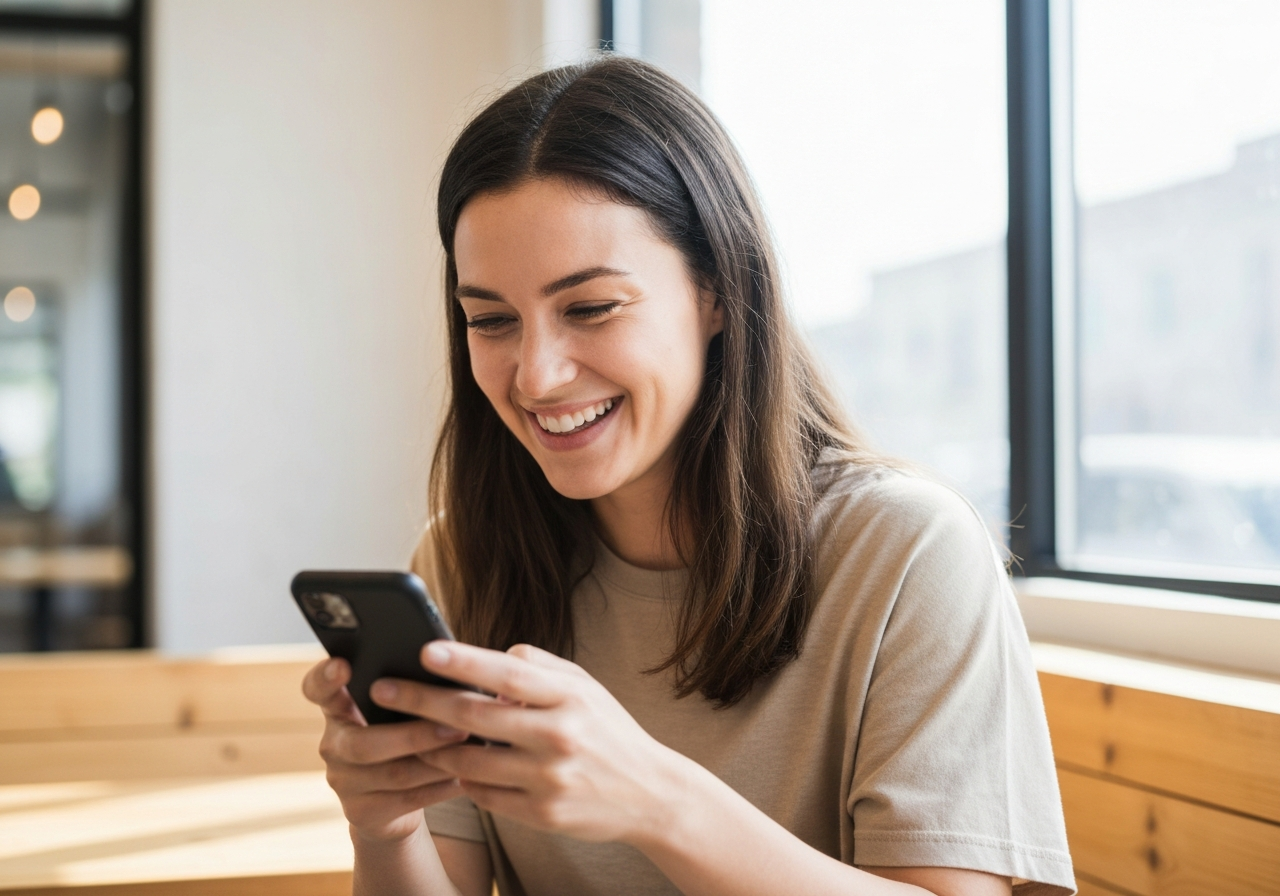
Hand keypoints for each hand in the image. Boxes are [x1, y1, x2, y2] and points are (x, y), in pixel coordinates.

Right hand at [301, 657, 471, 842]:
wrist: (391, 804)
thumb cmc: (402, 735)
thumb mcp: (396, 712)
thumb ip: (406, 691)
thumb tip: (450, 670)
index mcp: (338, 708)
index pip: (317, 688)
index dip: (325, 678)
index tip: (343, 665)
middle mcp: (334, 744)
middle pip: (364, 743)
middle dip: (414, 735)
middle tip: (456, 724)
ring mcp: (344, 782)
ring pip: (393, 773)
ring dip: (436, 760)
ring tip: (469, 747)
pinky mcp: (362, 813)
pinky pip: (407, 800)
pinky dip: (441, 787)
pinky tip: (466, 776)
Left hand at [368, 642, 687, 844]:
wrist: (651, 794)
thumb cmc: (608, 730)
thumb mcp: (585, 686)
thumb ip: (537, 666)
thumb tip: (487, 659)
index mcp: (569, 698)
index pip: (506, 673)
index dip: (463, 662)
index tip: (424, 650)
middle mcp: (559, 736)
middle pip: (474, 718)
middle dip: (421, 702)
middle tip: (382, 690)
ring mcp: (549, 779)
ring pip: (470, 762)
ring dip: (431, 748)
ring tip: (404, 733)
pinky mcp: (542, 815)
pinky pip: (485, 795)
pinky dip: (462, 780)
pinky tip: (447, 767)